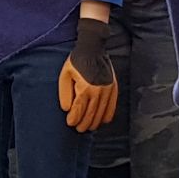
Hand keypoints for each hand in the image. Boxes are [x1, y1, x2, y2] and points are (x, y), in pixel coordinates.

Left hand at [56, 17, 118, 131]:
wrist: (93, 48)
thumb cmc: (76, 62)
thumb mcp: (65, 75)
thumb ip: (65, 93)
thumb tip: (67, 109)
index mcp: (85, 88)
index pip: (79, 109)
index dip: (74, 119)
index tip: (70, 123)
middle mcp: (98, 91)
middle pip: (91, 114)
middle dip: (84, 124)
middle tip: (78, 129)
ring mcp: (108, 90)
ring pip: (102, 113)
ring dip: (95, 122)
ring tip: (88, 127)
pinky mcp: (114, 88)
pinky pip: (112, 106)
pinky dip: (107, 115)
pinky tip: (102, 121)